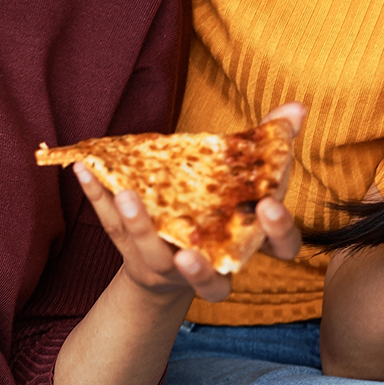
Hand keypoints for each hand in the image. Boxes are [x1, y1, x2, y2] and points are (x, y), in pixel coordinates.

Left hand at [73, 104, 305, 304]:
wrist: (173, 266)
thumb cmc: (221, 212)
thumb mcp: (249, 182)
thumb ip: (272, 144)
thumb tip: (298, 106)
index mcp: (247, 246)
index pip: (277, 247)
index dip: (278, 231)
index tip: (269, 206)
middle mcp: (212, 267)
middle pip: (210, 278)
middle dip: (200, 268)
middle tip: (188, 252)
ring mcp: (168, 267)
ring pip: (154, 255)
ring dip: (140, 227)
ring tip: (128, 195)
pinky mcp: (133, 251)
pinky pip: (111, 225)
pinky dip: (97, 196)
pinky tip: (85, 168)